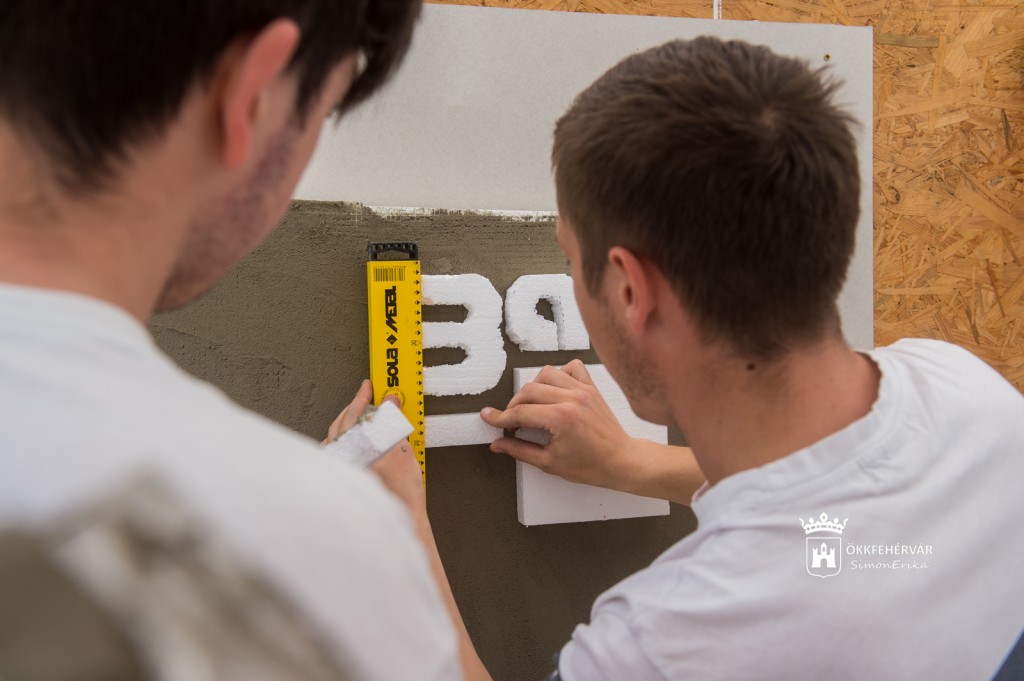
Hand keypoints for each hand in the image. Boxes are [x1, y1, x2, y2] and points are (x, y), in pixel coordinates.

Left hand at [325, 380, 423, 511]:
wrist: (402, 520)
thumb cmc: (402, 493)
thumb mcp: (403, 451)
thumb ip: (392, 423)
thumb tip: (389, 404)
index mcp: (354, 450)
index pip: (355, 415)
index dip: (364, 398)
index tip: (373, 388)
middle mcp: (342, 459)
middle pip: (342, 424)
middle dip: (355, 407)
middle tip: (368, 395)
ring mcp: (341, 469)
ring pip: (336, 436)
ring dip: (348, 422)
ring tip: (362, 414)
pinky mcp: (343, 478)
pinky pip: (336, 450)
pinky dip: (344, 438)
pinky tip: (353, 438)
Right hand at [480, 360, 634, 489]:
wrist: (621, 461)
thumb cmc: (591, 466)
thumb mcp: (549, 463)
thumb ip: (519, 451)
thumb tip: (497, 444)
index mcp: (561, 418)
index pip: (520, 412)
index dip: (501, 418)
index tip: (489, 418)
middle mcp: (572, 399)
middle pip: (529, 390)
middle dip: (514, 405)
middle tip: (511, 421)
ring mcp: (583, 390)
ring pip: (546, 373)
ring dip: (533, 387)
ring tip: (531, 404)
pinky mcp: (591, 387)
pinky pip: (572, 367)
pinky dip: (559, 373)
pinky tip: (555, 389)